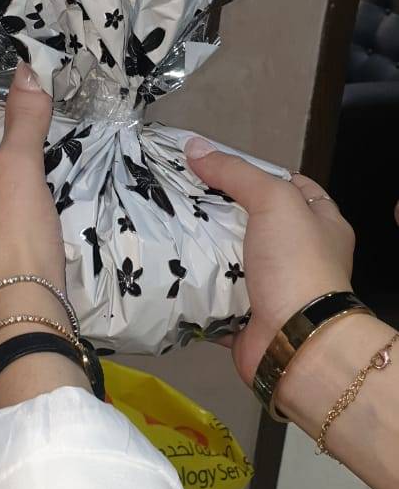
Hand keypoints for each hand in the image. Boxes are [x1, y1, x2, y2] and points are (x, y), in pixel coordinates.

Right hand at [185, 139, 354, 385]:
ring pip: (231, 259)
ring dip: (203, 249)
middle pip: (254, 222)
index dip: (258, 173)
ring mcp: (273, 288)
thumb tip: (194, 148)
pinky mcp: (246, 316)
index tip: (219, 166)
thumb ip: (235, 173)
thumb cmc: (296, 263)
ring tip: (165, 224)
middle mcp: (300, 255)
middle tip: (181, 193)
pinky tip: (166, 267)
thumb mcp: (273, 201)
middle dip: (220, 211)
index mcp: (321, 224)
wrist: (295, 341)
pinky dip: (194, 287)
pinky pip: (214, 296)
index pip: (291, 186)